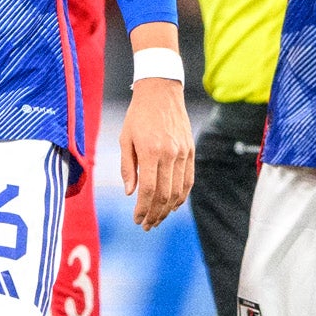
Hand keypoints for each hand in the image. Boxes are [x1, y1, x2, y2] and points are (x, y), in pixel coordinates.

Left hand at [122, 72, 194, 228]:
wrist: (161, 91)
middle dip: (155, 214)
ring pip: (179, 190)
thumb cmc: (138, 115)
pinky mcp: (190, 150)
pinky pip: (188, 179)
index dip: (143, 209)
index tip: (137, 219)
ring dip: (168, 209)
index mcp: (150, 151)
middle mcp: (169, 153)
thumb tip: (130, 193)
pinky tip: (173, 205)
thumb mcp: (125, 138)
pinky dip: (182, 196)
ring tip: (158, 219)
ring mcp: (183, 152)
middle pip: (165, 194)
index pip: (149, 189)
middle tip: (146, 225)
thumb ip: (128, 167)